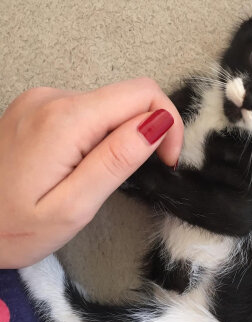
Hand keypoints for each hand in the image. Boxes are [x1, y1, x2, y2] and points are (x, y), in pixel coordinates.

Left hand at [0, 78, 183, 267]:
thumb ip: (116, 160)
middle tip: (136, 176)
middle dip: (145, 131)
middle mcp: (52, 97)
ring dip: (118, 135)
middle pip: (125, 97)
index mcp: (65, 120)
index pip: (143, 93)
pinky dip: (96, 133)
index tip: (165, 162)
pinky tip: (78, 165)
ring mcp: (40, 99)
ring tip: (96, 177)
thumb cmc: (11, 228)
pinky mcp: (33, 108)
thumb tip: (158, 122)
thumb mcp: (72, 207)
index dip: (167, 124)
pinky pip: (83, 111)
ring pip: (106, 105)